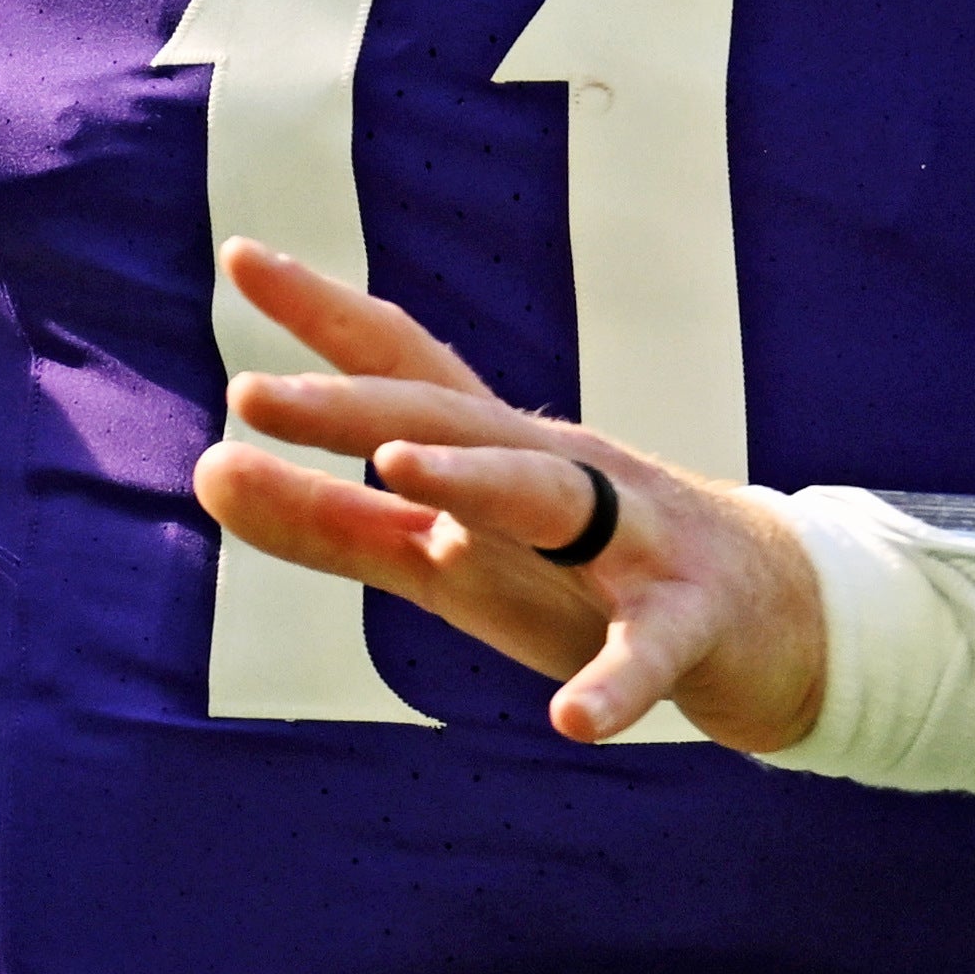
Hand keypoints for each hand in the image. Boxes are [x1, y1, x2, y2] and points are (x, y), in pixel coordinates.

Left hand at [190, 237, 826, 752]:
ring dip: (474, 479)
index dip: (322, 312)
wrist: (769, 619)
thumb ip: (326, 521)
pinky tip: (576, 719)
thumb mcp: (441, 556)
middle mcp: (559, 471)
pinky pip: (652, 649)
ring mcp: (631, 538)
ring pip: (550, 494)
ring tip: (396, 475)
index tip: (239, 254)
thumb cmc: (581, 575)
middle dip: (352, 405)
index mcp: (496, 452)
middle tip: (250, 391)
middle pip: (451, 420)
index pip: (402, 368)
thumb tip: (205, 468)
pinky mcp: (691, 620)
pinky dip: (616, 682)